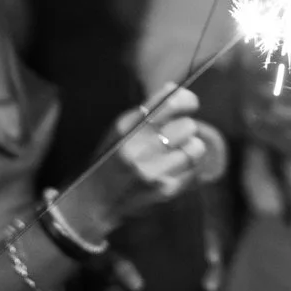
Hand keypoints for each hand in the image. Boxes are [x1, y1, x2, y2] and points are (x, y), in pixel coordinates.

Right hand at [58, 87, 220, 235]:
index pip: (170, 104)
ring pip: (195, 147)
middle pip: (188, 125)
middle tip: (175, 135)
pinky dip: (188, 165)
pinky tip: (172, 168)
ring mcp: (154, 172)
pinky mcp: (166, 190)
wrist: (95, 202)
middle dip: (185, 127)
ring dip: (190, 147)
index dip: (186, 100)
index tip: (190, 104)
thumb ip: (146, 111)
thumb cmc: (109, 160)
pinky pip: (194, 168)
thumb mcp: (119, 131)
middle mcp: (139, 150)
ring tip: (176, 151)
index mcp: (126, 128)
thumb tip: (174, 88)